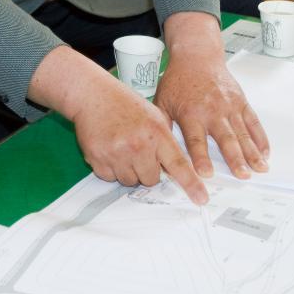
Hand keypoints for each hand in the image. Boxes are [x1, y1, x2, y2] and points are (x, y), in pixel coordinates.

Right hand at [29, 45, 208, 203]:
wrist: (92, 94)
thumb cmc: (124, 104)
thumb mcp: (153, 116)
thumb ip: (165, 141)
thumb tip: (173, 169)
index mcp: (157, 132)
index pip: (178, 164)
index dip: (190, 183)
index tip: (201, 199)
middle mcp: (139, 145)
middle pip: (151, 179)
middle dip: (146, 170)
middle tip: (137, 149)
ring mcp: (117, 153)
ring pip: (130, 181)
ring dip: (127, 170)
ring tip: (121, 146)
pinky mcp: (98, 159)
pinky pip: (109, 178)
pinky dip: (109, 168)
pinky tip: (108, 148)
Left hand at [154, 12, 268, 181]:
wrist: (197, 56)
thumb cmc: (177, 81)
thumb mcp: (162, 101)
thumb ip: (164, 127)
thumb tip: (160, 152)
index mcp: (191, 113)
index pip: (196, 140)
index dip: (201, 157)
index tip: (206, 174)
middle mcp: (212, 110)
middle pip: (226, 139)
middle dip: (235, 159)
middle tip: (242, 176)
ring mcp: (229, 106)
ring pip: (243, 133)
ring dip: (252, 152)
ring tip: (260, 169)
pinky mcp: (241, 102)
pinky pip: (253, 122)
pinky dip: (261, 138)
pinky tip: (265, 153)